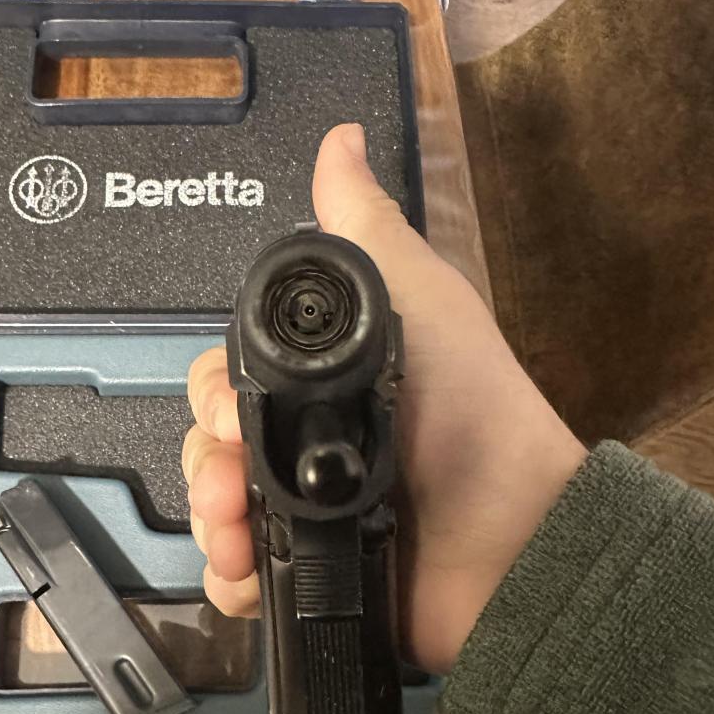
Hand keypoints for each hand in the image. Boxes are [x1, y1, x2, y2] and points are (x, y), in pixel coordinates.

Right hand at [182, 124, 586, 673]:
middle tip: (228, 483)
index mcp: (316, 382)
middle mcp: (301, 441)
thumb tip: (340, 137)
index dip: (212, 395)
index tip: (228, 417)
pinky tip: (241, 571)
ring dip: (208, 523)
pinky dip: (226, 575)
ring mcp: (302, 509)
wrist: (510, 532)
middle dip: (203, 464)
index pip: (225, 379)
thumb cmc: (467, 406)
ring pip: (213, 511)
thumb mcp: (416, 297)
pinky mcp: (307, 571)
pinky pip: (236, 574)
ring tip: (236, 535)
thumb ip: (366, 227)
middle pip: (207, 446)